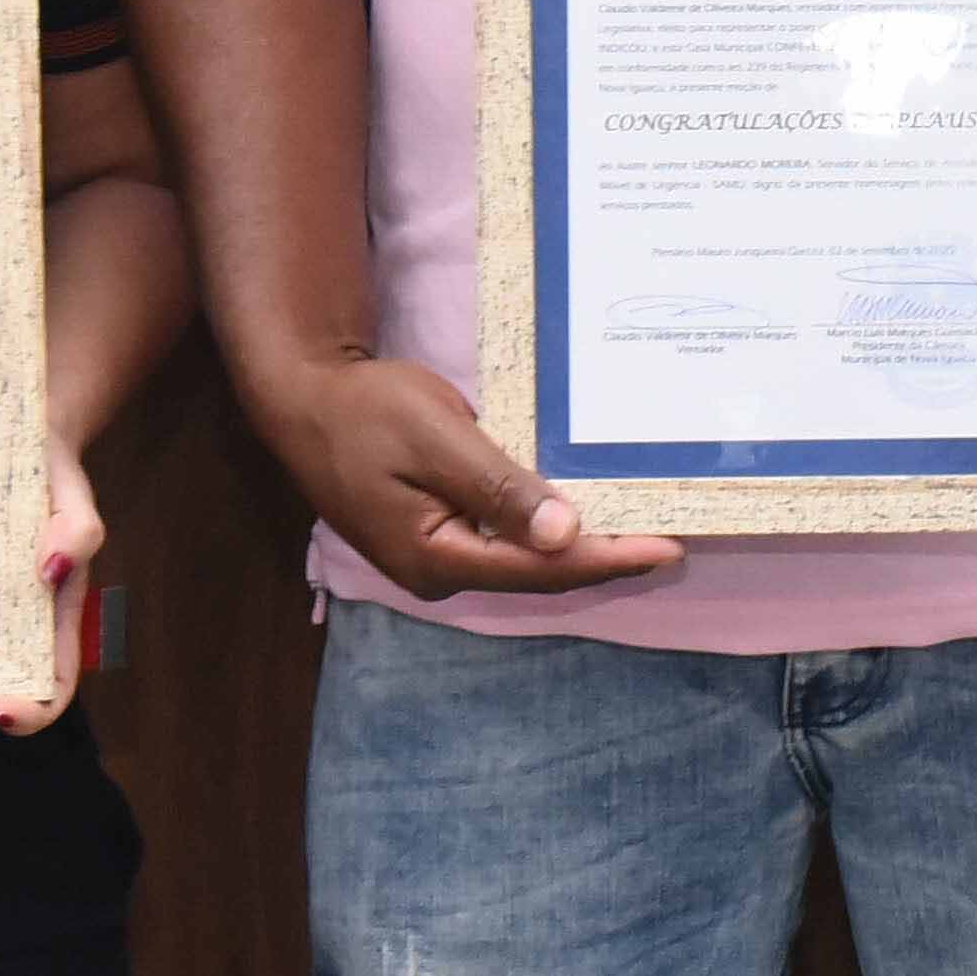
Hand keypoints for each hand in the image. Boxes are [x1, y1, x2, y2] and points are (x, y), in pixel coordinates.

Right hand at [242, 348, 680, 599]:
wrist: (305, 400)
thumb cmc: (366, 411)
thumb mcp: (437, 439)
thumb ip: (499, 489)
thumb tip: (566, 534)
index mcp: (437, 559)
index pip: (542, 570)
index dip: (609, 559)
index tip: (667, 548)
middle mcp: (438, 573)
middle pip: (538, 575)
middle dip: (604, 559)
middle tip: (672, 542)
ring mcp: (436, 557)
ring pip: (524, 560)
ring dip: (581, 548)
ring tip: (643, 532)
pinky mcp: (437, 535)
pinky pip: (505, 541)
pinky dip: (548, 530)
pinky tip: (585, 516)